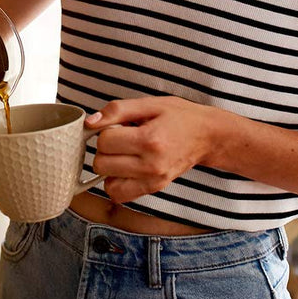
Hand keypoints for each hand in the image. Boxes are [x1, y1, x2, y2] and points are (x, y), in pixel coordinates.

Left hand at [85, 96, 225, 204]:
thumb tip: (90, 122)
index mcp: (149, 139)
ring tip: (122, 155)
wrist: (207, 136)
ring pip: (107, 185)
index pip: (104, 141)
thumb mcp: (149, 103)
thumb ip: (117, 110)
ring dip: (108, 170)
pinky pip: (121, 195)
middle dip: (104, 150)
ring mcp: (153, 180)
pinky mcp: (154, 189)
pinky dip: (116, 184)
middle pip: (101, 164)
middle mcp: (151, 165)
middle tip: (120, 140)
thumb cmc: (179, 116)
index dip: (105, 130)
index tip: (118, 126)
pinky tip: (125, 169)